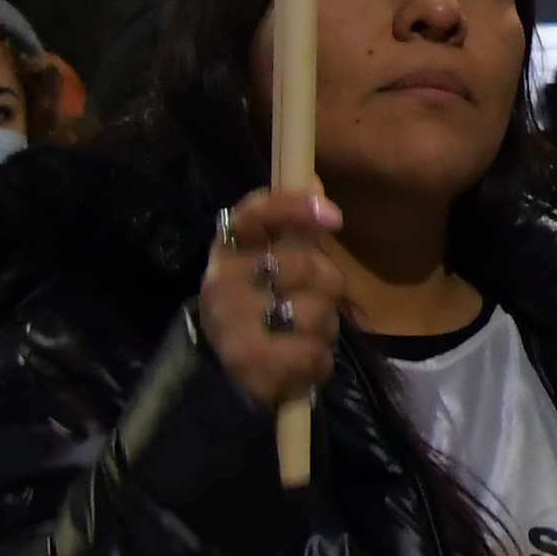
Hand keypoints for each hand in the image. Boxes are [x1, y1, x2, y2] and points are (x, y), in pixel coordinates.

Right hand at [197, 188, 344, 413]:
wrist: (229, 375)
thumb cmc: (265, 305)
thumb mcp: (279, 259)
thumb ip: (296, 223)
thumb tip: (315, 180)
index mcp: (230, 246)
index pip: (256, 213)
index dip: (294, 207)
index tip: (336, 217)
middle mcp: (220, 282)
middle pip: (299, 264)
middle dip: (326, 283)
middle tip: (316, 298)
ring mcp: (228, 326)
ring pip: (310, 312)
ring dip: (324, 326)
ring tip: (305, 334)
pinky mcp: (244, 367)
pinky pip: (310, 356)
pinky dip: (319, 361)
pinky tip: (302, 363)